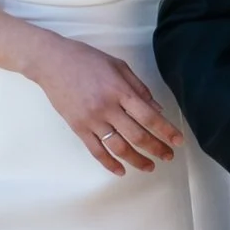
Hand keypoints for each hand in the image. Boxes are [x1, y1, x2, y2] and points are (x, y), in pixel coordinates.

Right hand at [34, 38, 183, 175]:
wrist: (51, 62)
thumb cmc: (86, 59)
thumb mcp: (118, 66)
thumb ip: (139, 89)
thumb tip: (157, 110)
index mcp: (119, 90)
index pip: (149, 116)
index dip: (166, 131)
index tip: (178, 141)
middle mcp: (107, 108)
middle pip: (137, 135)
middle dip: (156, 148)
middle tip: (168, 156)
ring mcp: (91, 120)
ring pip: (118, 147)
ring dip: (136, 160)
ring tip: (149, 167)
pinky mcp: (78, 128)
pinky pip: (96, 150)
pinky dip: (109, 163)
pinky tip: (121, 170)